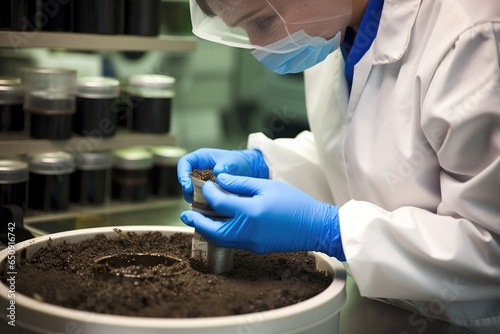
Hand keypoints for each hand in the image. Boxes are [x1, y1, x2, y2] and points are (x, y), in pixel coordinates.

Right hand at [177, 148, 268, 201]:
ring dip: (194, 198)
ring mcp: (200, 180)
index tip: (187, 185)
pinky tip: (208, 207)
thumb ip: (226, 165)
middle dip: (187, 190)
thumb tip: (218, 171)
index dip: (182, 174)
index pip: (184, 163)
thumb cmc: (237, 162)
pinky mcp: (205, 191)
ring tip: (203, 204)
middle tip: (193, 198)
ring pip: (190, 190)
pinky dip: (202, 202)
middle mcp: (197, 169)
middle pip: (185, 179)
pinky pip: (199, 197)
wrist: (246, 170)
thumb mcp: (233, 162)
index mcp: (200, 158)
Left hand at [180, 174, 344, 259]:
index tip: (206, 185)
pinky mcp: (255, 248)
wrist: (314, 227)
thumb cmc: (294, 203)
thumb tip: (220, 180)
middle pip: (213, 229)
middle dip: (197, 221)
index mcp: (249, 212)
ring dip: (206, 230)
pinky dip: (220, 234)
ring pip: (220, 239)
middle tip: (186, 213)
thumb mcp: (267, 186)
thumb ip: (241, 184)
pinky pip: (231, 242)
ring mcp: (250, 243)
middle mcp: (246, 231)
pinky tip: (218, 225)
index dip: (209, 193)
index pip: (219, 203)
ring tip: (197, 220)